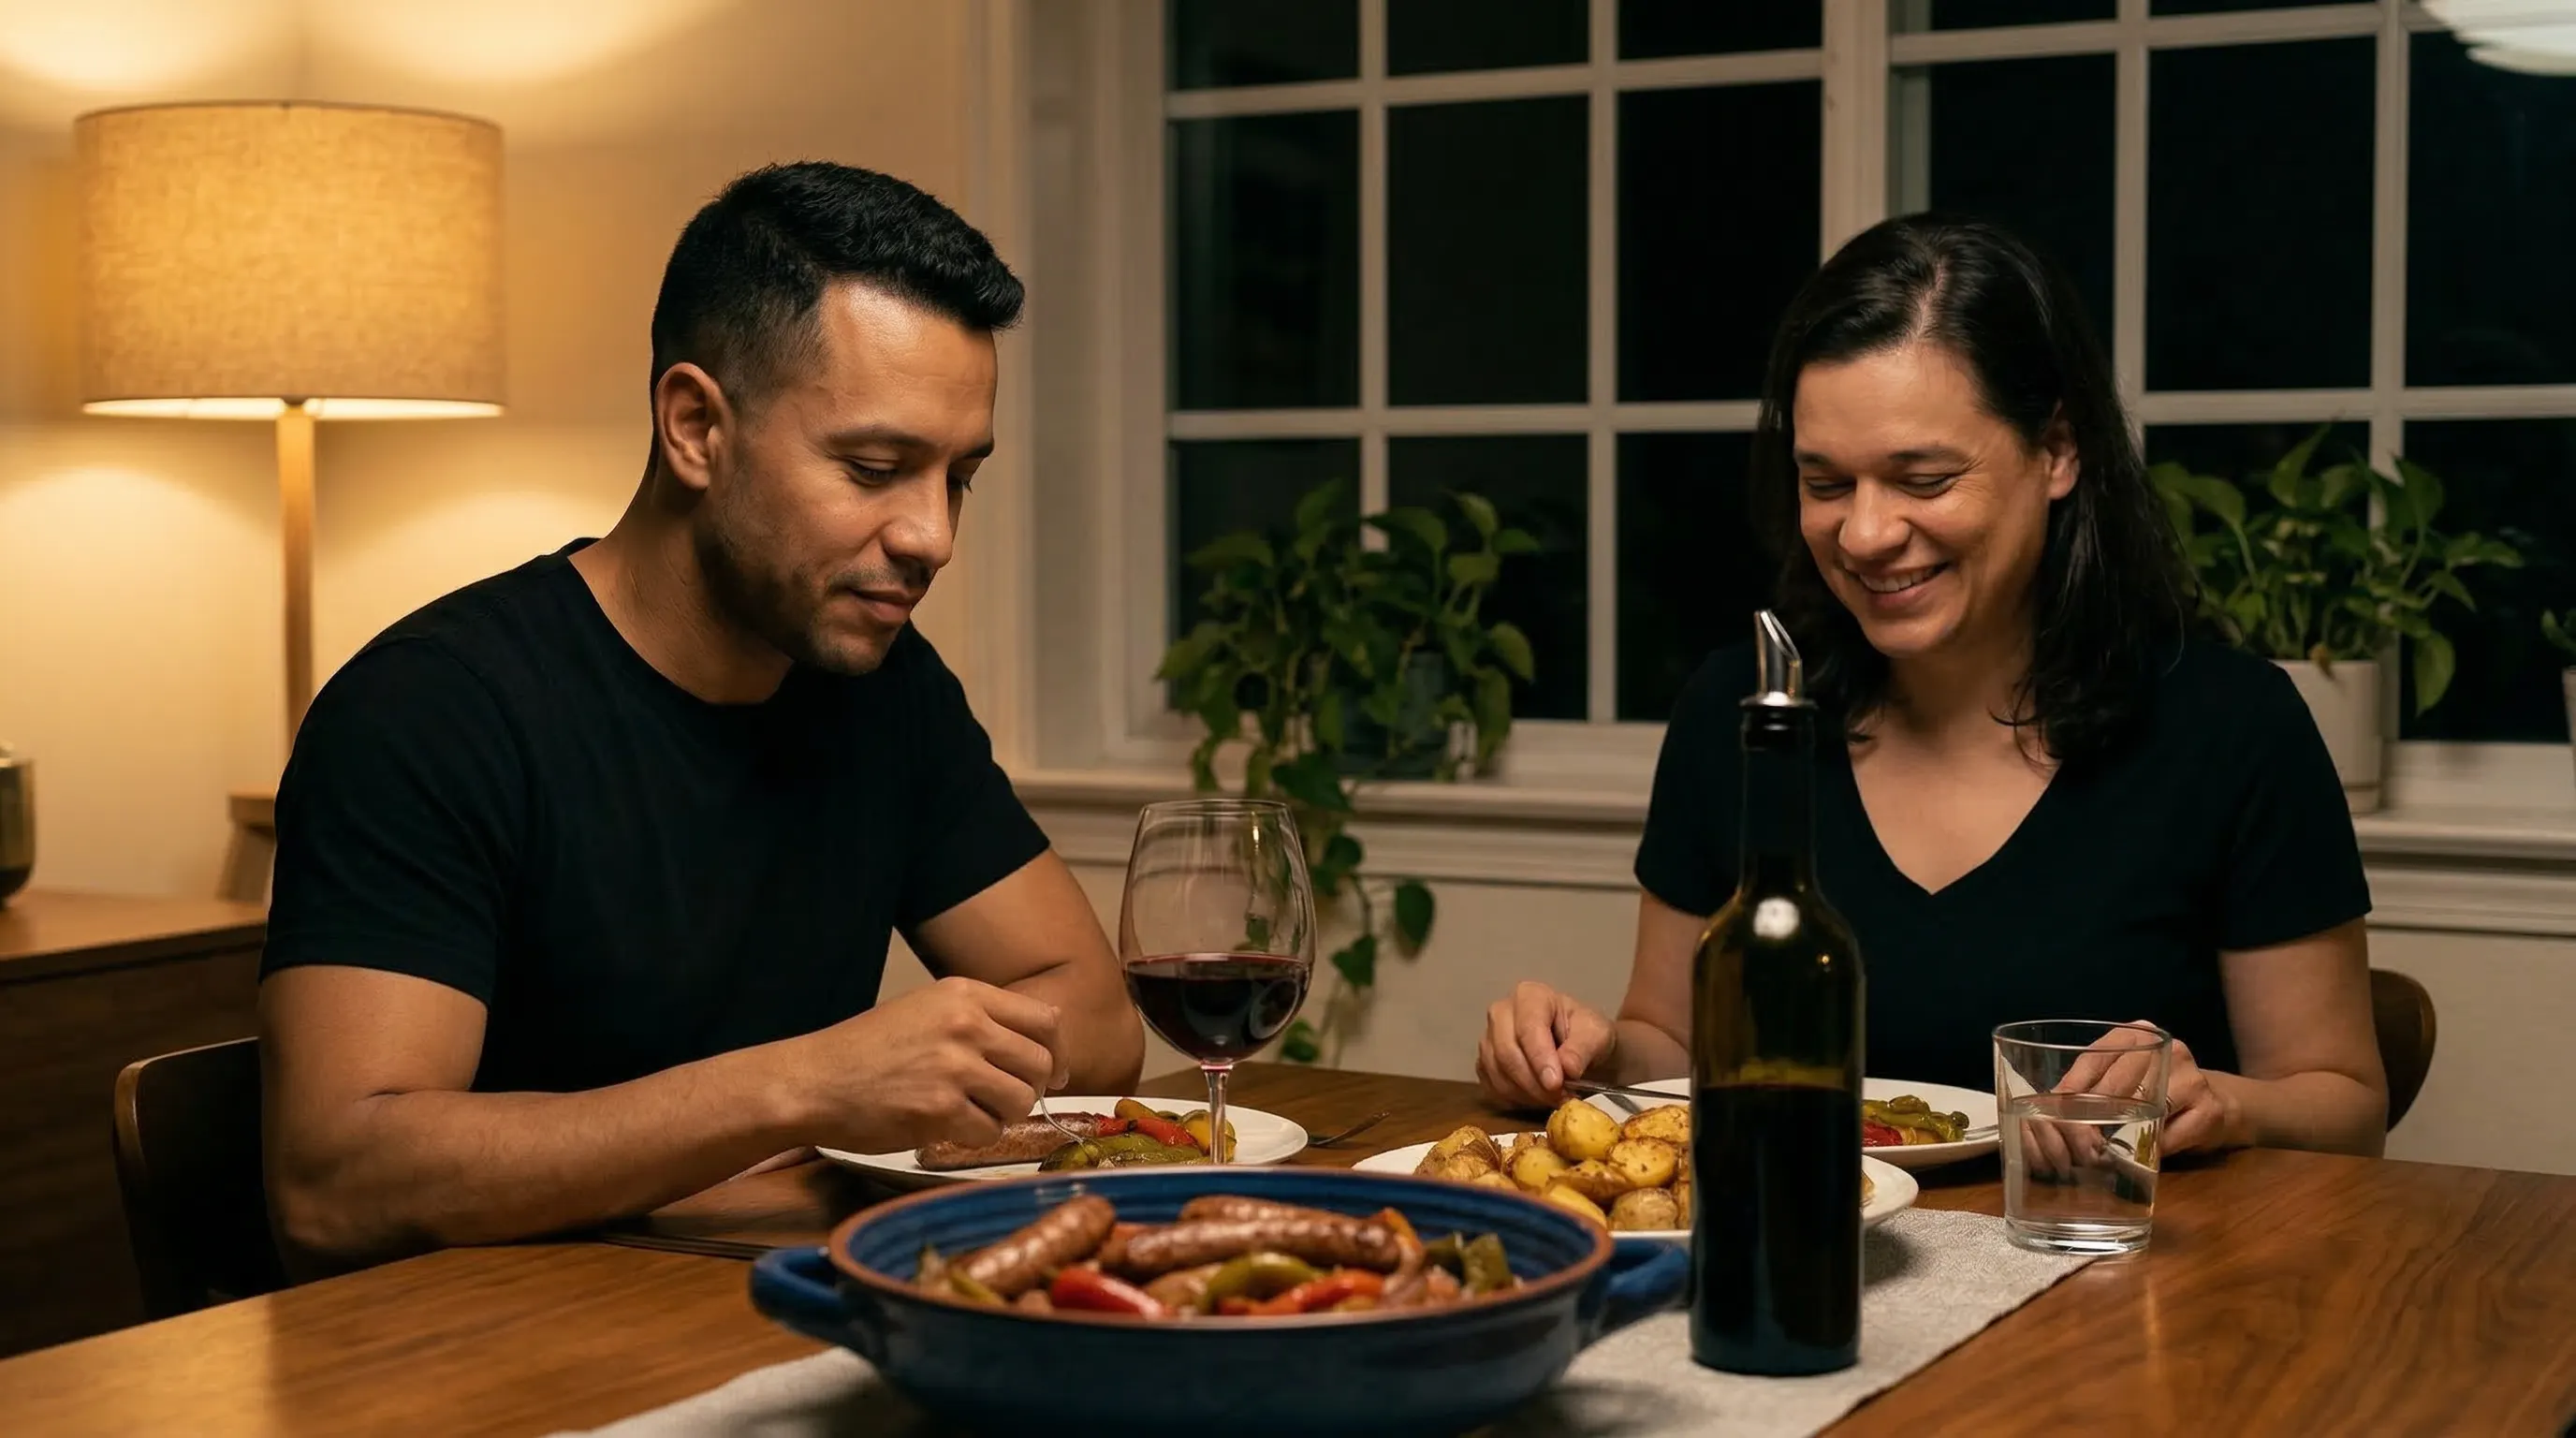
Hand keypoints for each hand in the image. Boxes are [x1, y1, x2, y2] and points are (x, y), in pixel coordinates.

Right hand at [780, 976, 1065, 1153]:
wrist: (814, 1081)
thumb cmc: (868, 1050)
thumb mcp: (927, 1010)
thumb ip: (981, 1018)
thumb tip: (1047, 1041)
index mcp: (964, 995)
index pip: (1044, 1020)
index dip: (1055, 1052)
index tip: (1052, 1073)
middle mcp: (965, 1024)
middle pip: (1039, 1063)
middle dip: (1030, 1088)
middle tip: (1004, 1100)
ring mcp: (954, 1067)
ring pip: (1021, 1100)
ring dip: (1003, 1115)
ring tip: (971, 1113)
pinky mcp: (940, 1109)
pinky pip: (989, 1131)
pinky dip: (975, 1137)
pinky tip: (948, 1128)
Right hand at [1476, 981, 1615, 1109]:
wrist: (1577, 1046)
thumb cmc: (1585, 1033)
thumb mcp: (1596, 1034)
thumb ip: (1583, 1048)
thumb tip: (1567, 1067)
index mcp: (1530, 995)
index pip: (1528, 1027)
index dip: (1540, 1057)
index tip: (1555, 1083)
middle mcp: (1501, 1012)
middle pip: (1506, 1051)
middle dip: (1534, 1081)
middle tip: (1559, 1097)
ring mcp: (1488, 1038)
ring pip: (1497, 1072)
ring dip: (1526, 1093)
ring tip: (1553, 1099)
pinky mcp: (1484, 1063)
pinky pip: (1492, 1085)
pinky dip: (1515, 1099)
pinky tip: (1537, 1099)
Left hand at [2019, 1021, 2242, 1176]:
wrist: (2217, 1104)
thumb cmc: (2157, 1090)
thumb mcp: (2125, 1078)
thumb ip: (2093, 1085)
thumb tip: (2048, 1108)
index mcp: (2138, 1034)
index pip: (2097, 1056)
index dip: (2073, 1083)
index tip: (2054, 1105)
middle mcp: (2168, 1049)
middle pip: (2119, 1080)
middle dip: (2093, 1109)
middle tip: (2071, 1133)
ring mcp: (2193, 1078)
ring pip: (2146, 1106)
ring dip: (2119, 1129)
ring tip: (2096, 1146)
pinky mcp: (2210, 1109)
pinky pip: (2170, 1134)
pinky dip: (2151, 1147)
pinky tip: (2139, 1154)